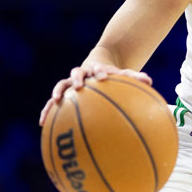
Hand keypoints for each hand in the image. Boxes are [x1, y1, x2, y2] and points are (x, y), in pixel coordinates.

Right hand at [38, 63, 152, 124]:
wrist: (96, 68)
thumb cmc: (112, 76)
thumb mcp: (123, 75)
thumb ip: (135, 78)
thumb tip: (149, 81)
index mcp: (97, 69)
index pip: (99, 68)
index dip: (100, 72)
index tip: (104, 76)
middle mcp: (82, 74)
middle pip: (77, 73)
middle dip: (78, 79)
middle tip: (79, 85)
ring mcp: (70, 83)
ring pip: (61, 85)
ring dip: (58, 92)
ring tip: (55, 101)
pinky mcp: (63, 93)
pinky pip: (53, 102)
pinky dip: (47, 110)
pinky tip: (42, 123)